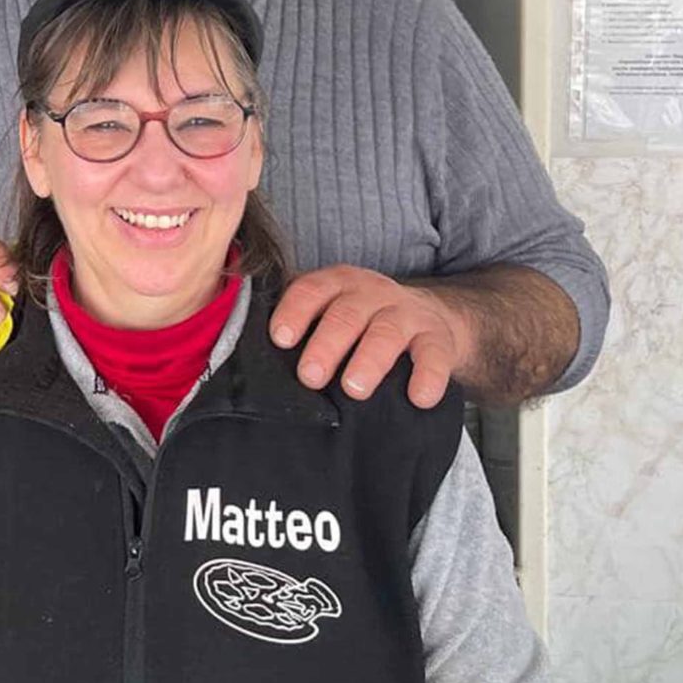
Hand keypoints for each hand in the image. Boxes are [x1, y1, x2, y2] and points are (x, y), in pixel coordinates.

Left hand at [269, 265, 462, 408]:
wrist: (427, 318)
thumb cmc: (359, 321)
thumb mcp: (329, 310)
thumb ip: (296, 323)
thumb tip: (244, 350)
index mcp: (337, 284)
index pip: (310, 290)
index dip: (294, 312)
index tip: (280, 339)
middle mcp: (371, 293)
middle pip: (346, 314)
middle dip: (326, 345)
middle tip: (310, 376)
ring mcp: (406, 313)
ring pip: (386, 333)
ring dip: (369, 361)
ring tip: (354, 389)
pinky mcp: (438, 338)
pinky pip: (434, 355)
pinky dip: (428, 376)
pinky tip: (419, 398)